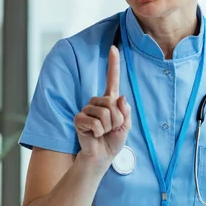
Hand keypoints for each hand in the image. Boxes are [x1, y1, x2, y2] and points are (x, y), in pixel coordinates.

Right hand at [73, 45, 131, 169]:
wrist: (101, 157)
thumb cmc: (113, 141)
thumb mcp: (125, 126)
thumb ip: (125, 112)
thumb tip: (120, 98)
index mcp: (110, 101)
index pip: (112, 79)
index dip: (113, 64)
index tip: (113, 48)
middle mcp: (97, 102)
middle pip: (112, 103)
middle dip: (117, 119)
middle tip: (112, 129)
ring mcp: (87, 109)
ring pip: (105, 113)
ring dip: (108, 127)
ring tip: (103, 133)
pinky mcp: (79, 119)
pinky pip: (95, 122)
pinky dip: (99, 132)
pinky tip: (94, 135)